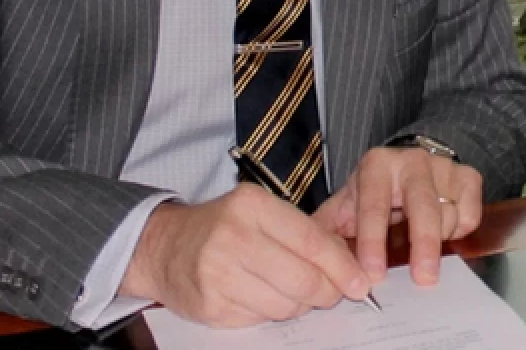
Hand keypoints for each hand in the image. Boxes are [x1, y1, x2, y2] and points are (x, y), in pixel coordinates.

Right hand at [118, 185, 369, 326]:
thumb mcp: (260, 212)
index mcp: (252, 206)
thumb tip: (349, 266)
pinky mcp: (211, 307)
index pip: (312, 241)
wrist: (163, 247)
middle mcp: (233, 237)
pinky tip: (262, 297)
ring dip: (299, 305)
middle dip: (327, 292)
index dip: (342, 266)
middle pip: (303, 279)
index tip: (362, 282)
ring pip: (285, 306)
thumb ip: (302, 233)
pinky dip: (271, 312)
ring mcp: (219, 275)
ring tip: (292, 291)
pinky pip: (260, 319)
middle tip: (333, 293)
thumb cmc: (223, 227)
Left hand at [314, 146, 481, 285]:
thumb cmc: (372, 194)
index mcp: (375, 166)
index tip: (373, 275)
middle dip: (423, 245)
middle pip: (423, 206)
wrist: (407, 166)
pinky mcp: (468, 176)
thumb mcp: (345, 206)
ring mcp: (443, 166)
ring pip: (449, 214)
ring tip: (421, 247)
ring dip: (437, 241)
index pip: (374, 206)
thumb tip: (311, 263)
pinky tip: (441, 230)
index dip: (373, 242)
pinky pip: (470, 215)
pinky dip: (458, 230)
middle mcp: (411, 160)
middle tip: (423, 280)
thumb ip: (326, 232)